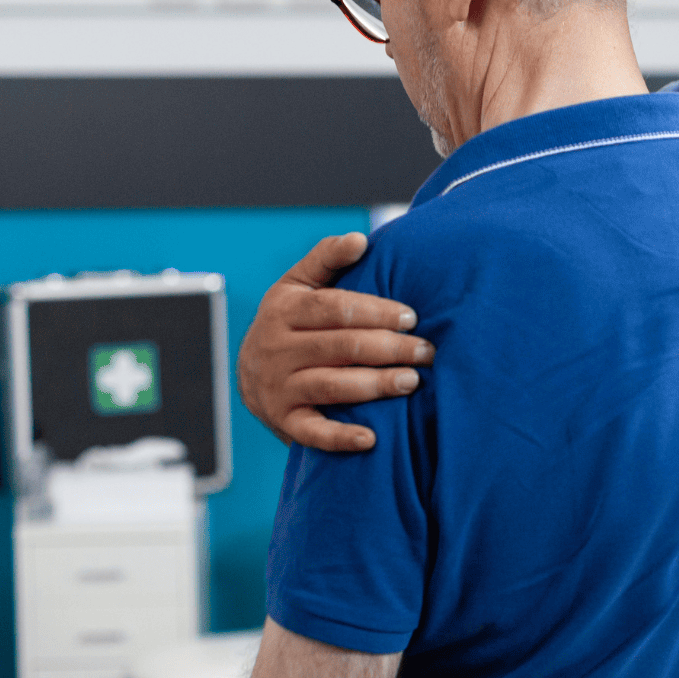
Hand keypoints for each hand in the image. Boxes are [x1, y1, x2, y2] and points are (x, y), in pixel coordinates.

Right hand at [237, 233, 433, 451]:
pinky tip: (371, 438)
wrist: (251, 376)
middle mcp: (277, 348)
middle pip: (341, 346)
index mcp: (284, 310)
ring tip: (412, 381)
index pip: (335, 308)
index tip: (412, 317)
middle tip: (427, 351)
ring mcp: (279, 387)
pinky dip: (340, 437)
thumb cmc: (290, 323)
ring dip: (376, 385)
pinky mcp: (284, 421)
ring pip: (333, 385)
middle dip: (390, 348)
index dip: (376, 312)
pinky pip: (313, 432)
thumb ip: (327, 259)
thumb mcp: (298, 285)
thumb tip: (359, 239)